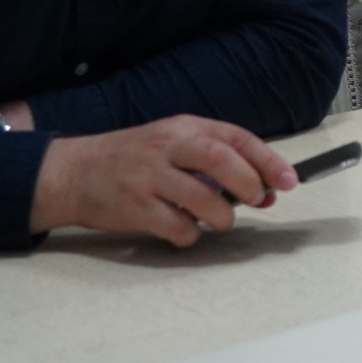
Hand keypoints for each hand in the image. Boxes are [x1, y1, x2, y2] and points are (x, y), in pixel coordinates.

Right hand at [29, 116, 297, 247]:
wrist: (71, 171)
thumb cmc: (133, 159)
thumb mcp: (172, 145)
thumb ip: (215, 163)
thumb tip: (265, 191)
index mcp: (184, 127)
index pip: (236, 137)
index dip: (267, 159)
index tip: (289, 180)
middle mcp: (168, 146)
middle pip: (222, 160)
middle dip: (249, 184)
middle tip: (256, 201)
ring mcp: (149, 176)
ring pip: (203, 198)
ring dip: (222, 216)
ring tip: (218, 220)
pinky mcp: (134, 207)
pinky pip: (176, 226)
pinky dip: (189, 235)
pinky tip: (184, 231)